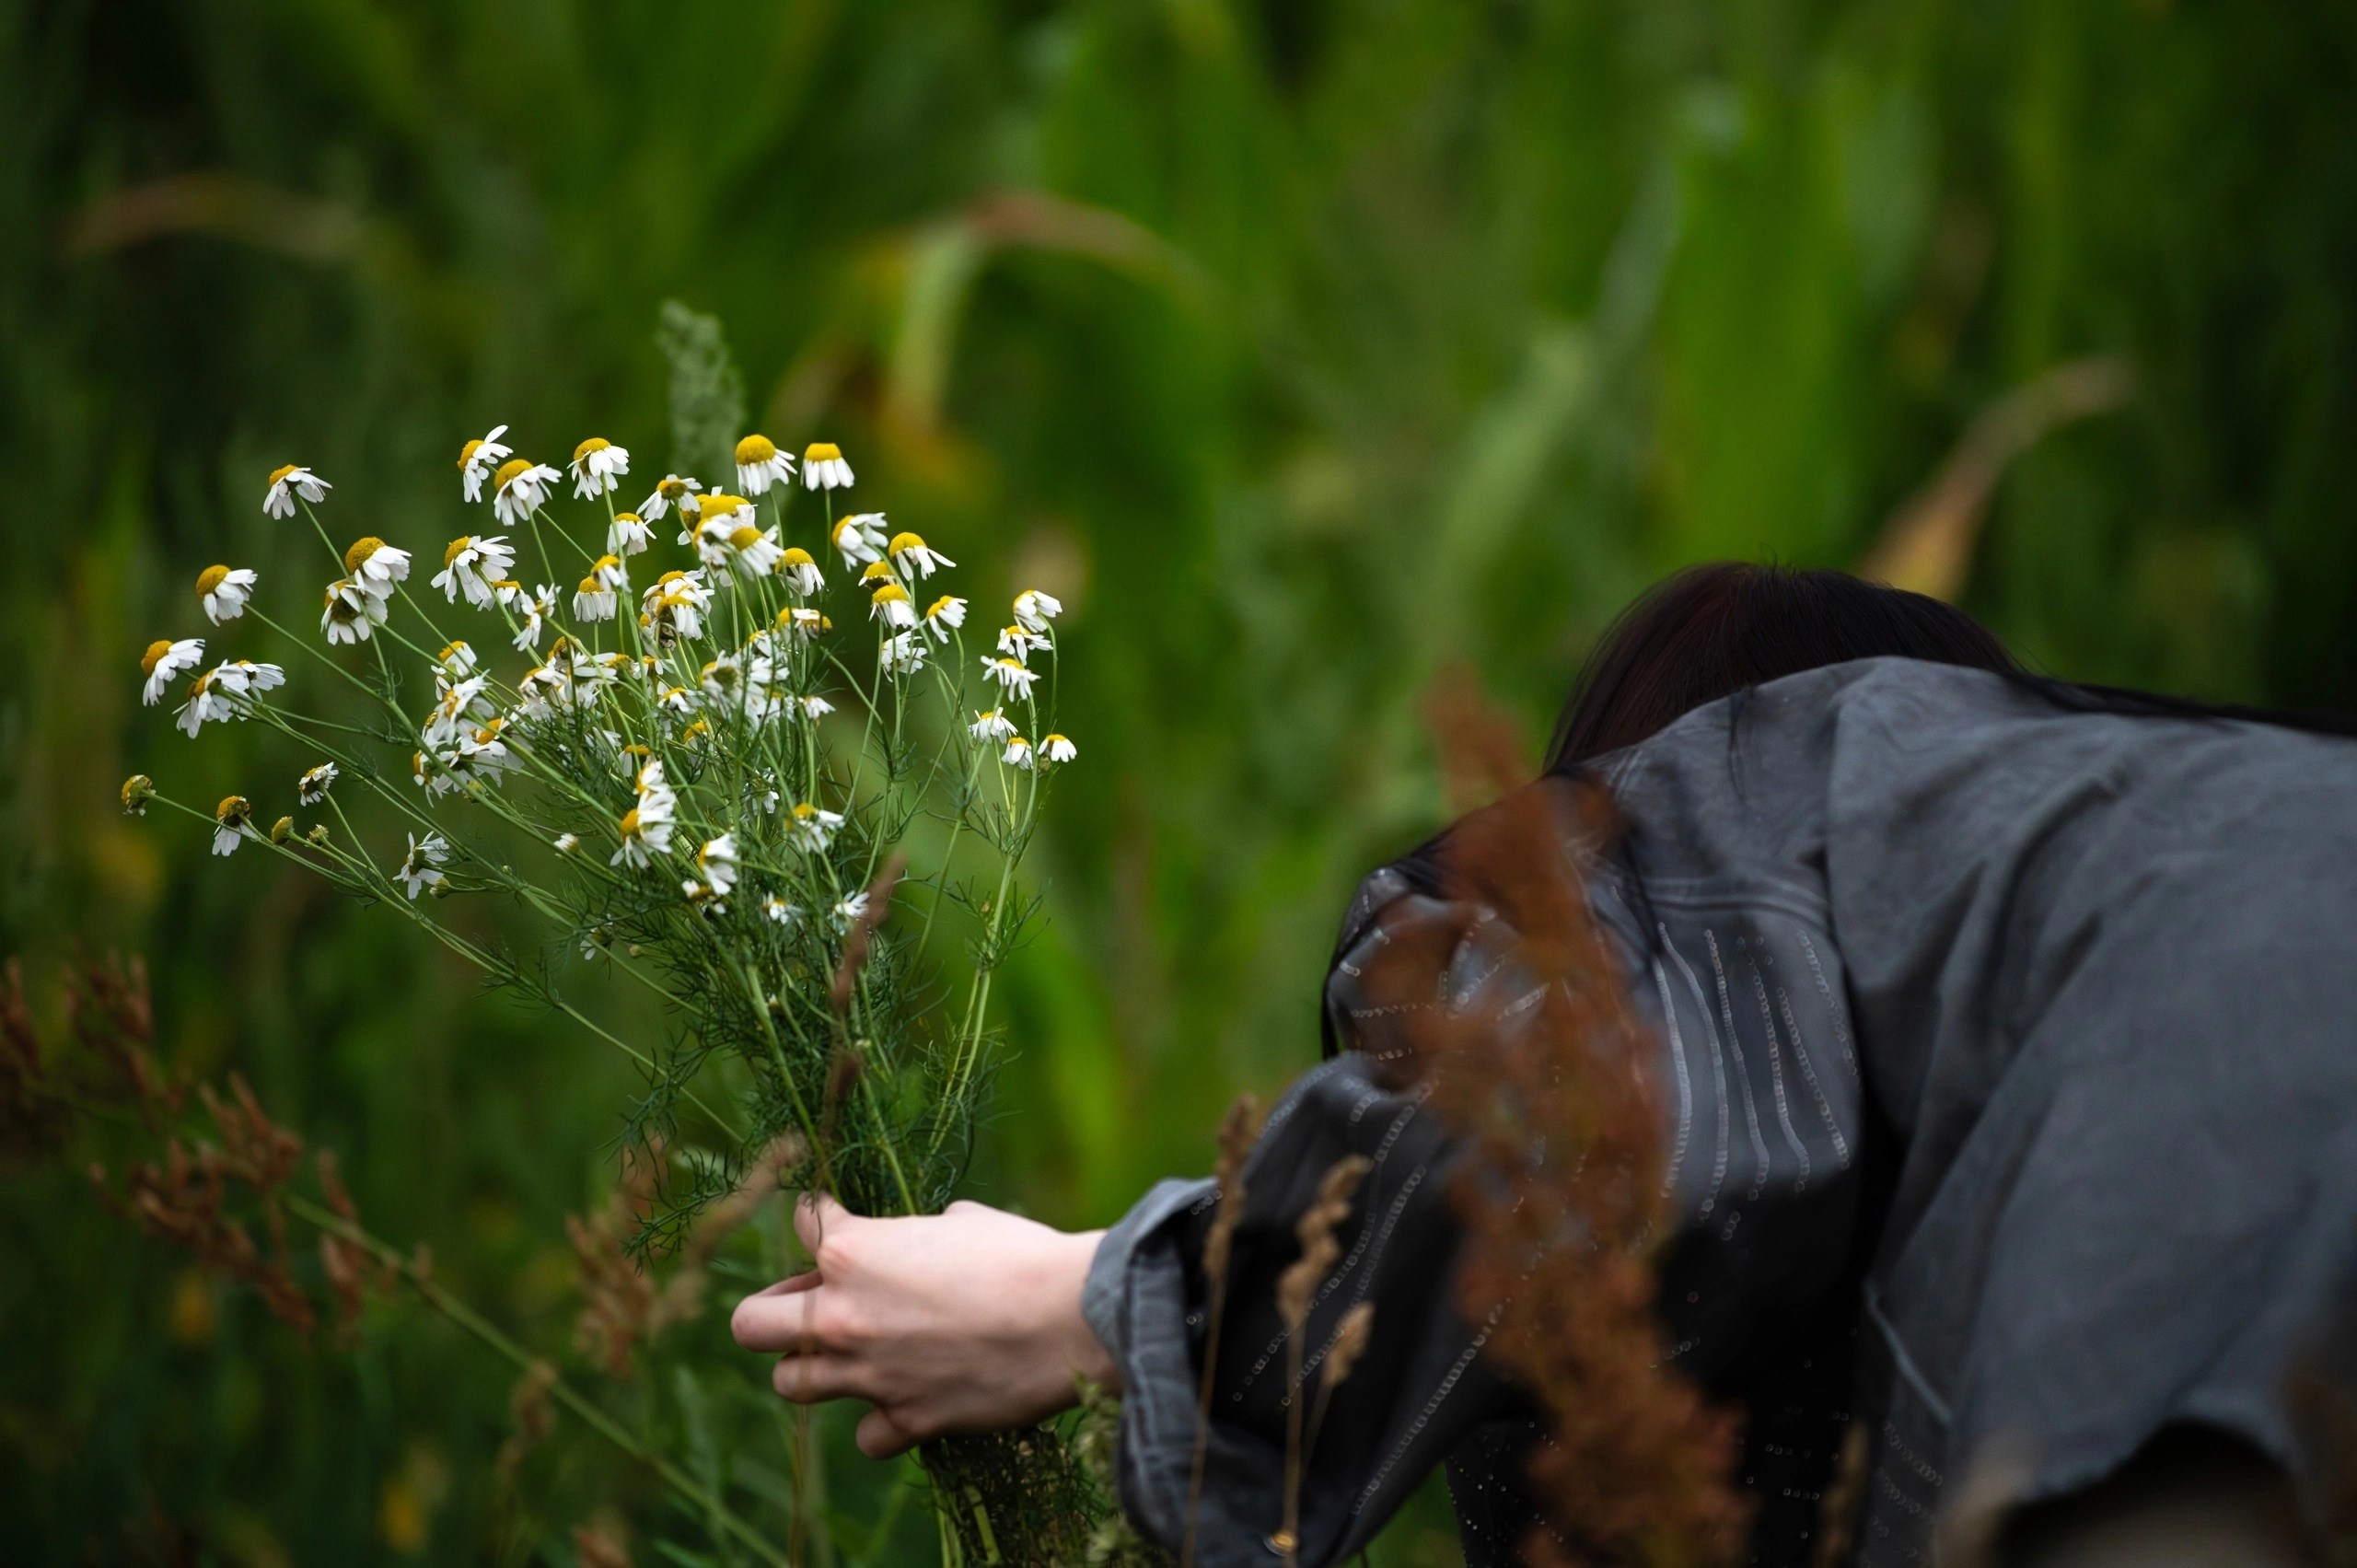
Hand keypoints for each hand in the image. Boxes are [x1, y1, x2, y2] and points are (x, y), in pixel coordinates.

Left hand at [730, 1193, 1115, 1458]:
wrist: (1073, 1318)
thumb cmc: (1024, 1255)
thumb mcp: (966, 1220)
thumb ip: (924, 1232)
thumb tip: (930, 1237)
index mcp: (853, 1250)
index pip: (804, 1222)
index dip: (823, 1219)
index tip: (840, 1223)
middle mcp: (844, 1315)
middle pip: (751, 1323)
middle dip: (774, 1310)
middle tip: (811, 1305)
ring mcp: (870, 1374)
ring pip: (790, 1384)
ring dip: (814, 1368)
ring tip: (852, 1355)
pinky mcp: (907, 1419)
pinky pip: (867, 1435)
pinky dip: (881, 1421)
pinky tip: (907, 1399)